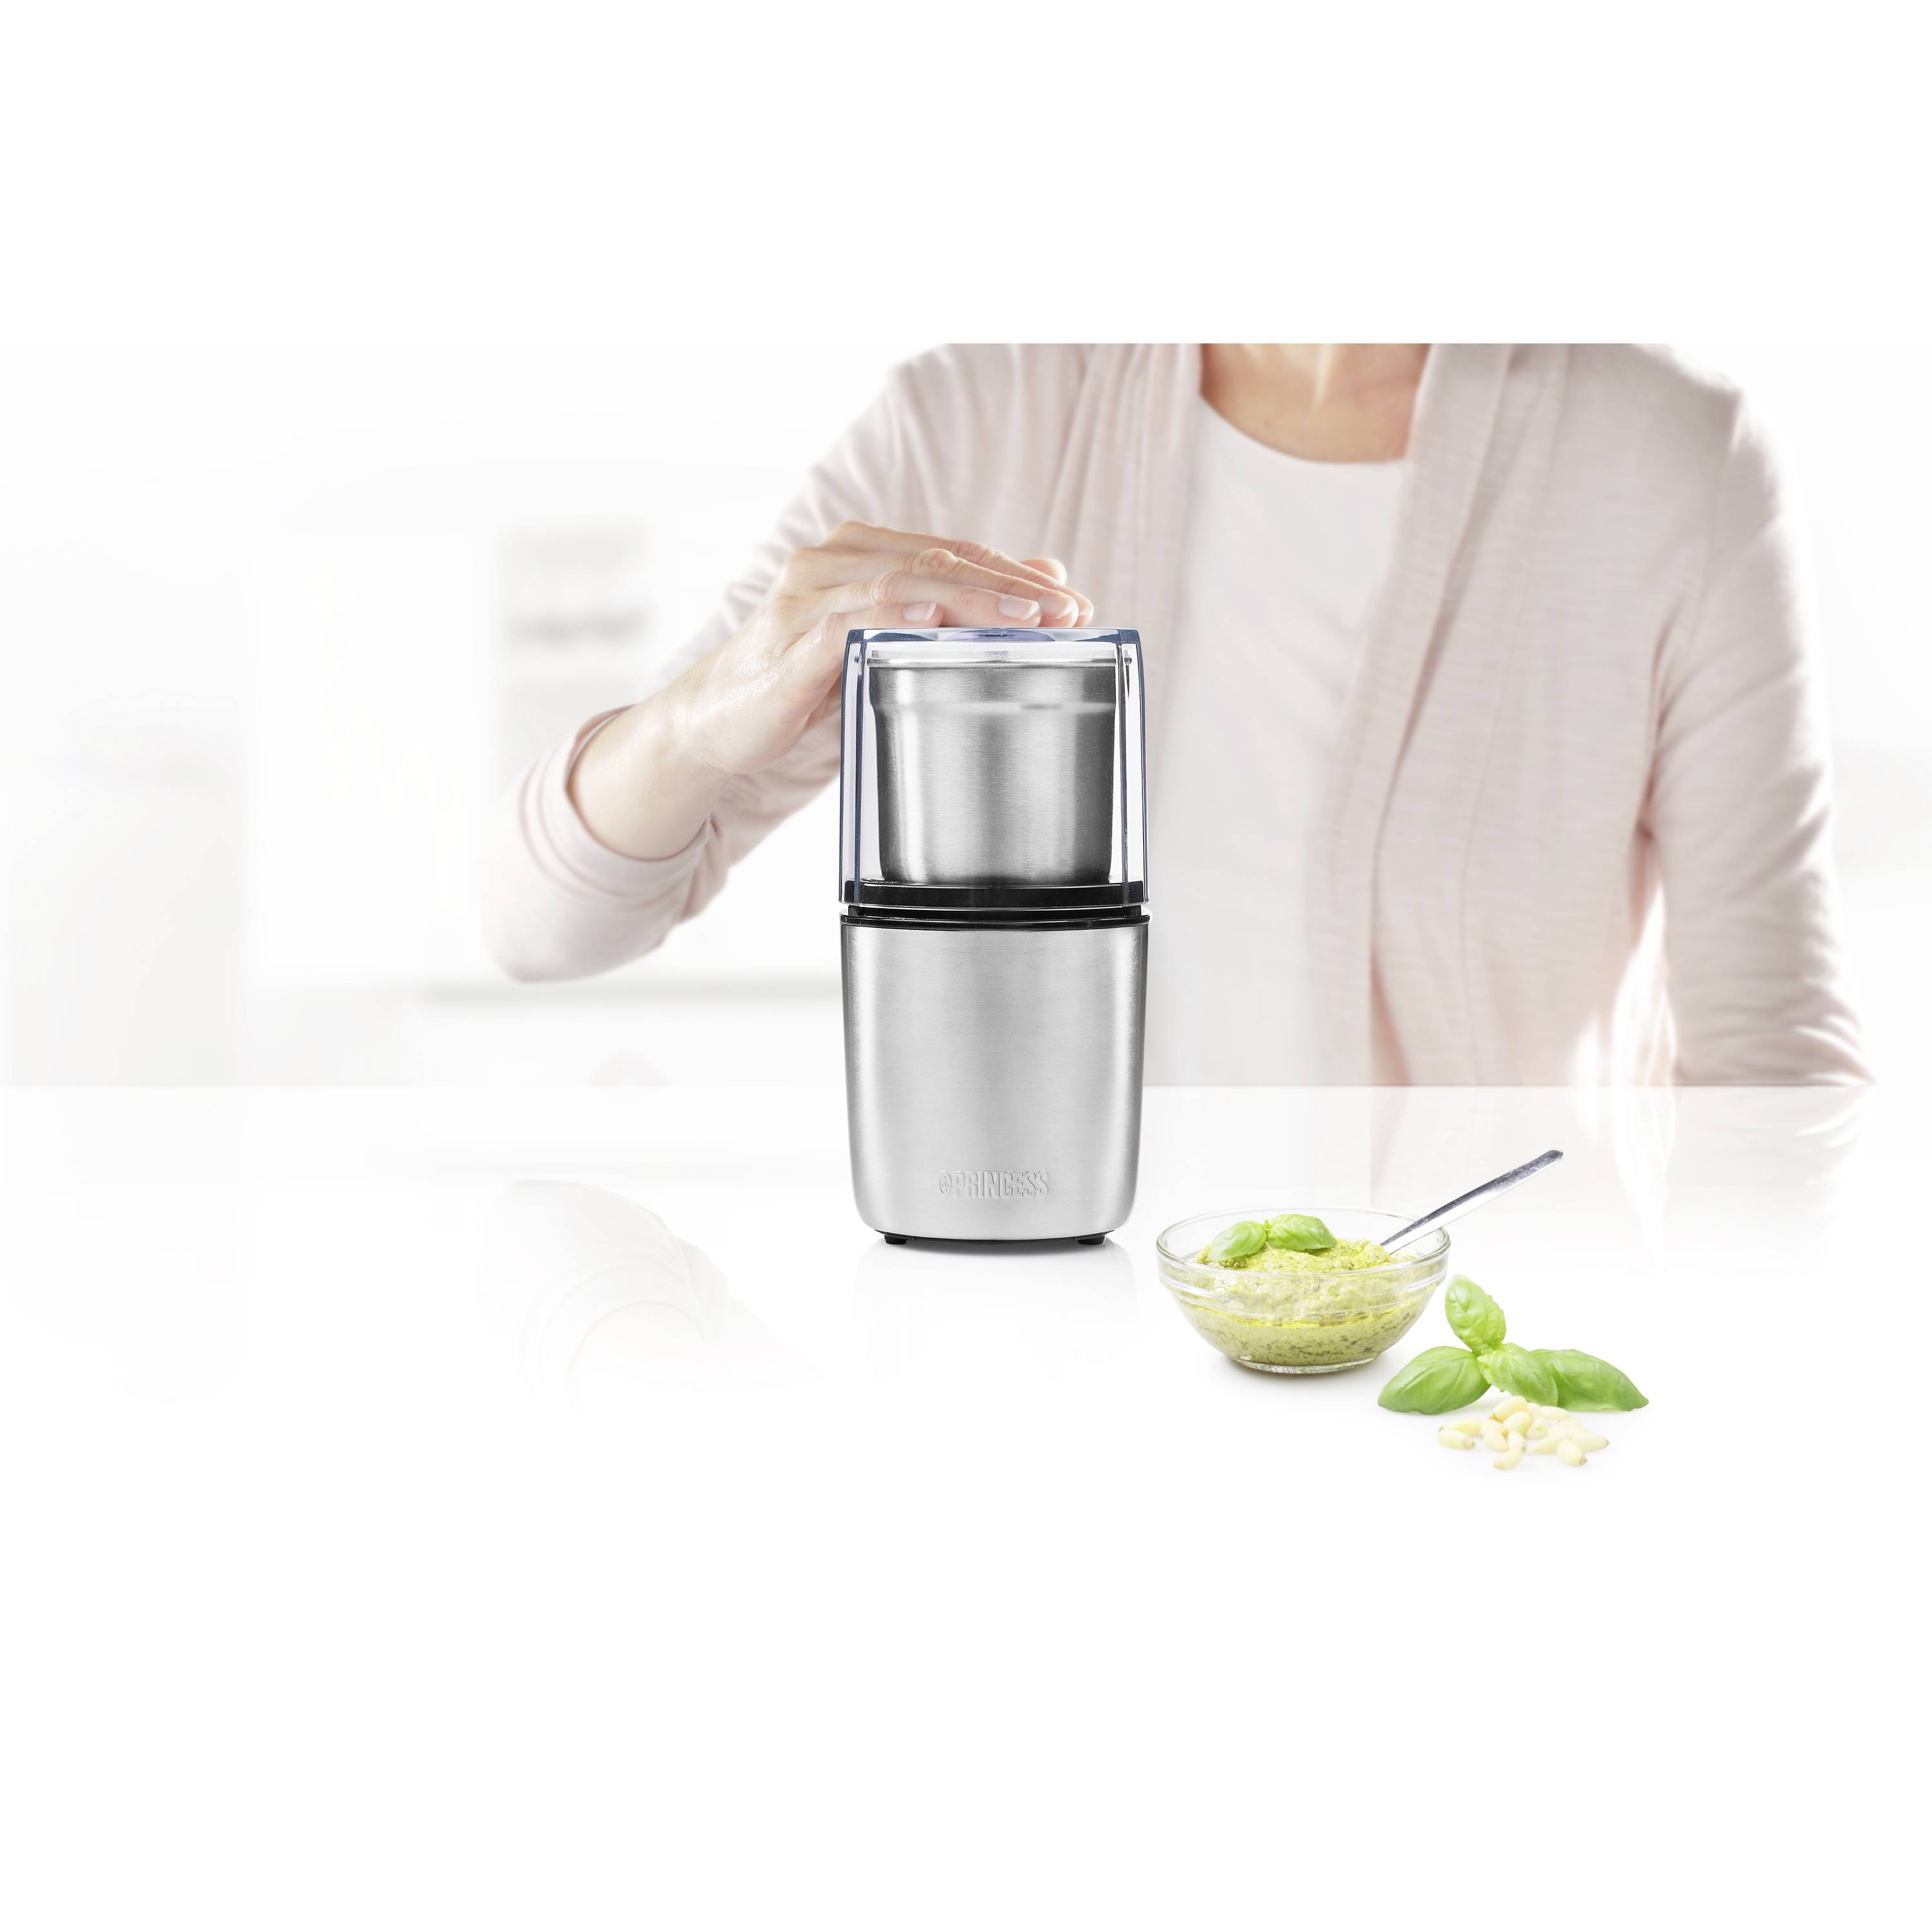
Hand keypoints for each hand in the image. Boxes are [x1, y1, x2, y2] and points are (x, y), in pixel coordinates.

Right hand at [674, 522, 1091, 776]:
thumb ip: (948, 611)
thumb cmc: (803, 681)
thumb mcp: (882, 644)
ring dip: (972, 601)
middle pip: (938, 561)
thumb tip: (1041, 577)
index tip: (1072, 601)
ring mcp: (808, 595)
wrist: (716, 720)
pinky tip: (932, 623)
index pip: (955, 552)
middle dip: (1009, 587)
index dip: (1016, 574)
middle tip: (1066, 611)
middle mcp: (833, 559)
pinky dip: (895, 618)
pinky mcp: (791, 641)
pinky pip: (850, 622)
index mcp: (860, 552)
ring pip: (903, 583)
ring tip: (1026, 620)